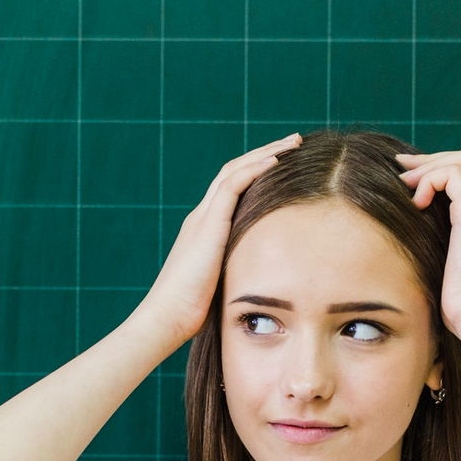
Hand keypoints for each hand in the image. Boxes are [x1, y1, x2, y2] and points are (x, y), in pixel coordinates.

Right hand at [135, 133, 303, 343]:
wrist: (166, 318)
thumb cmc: (192, 313)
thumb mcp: (221, 286)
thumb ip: (238, 275)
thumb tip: (264, 286)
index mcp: (205, 230)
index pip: (232, 189)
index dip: (257, 172)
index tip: (283, 163)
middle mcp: (202, 217)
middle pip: (234, 171)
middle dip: (265, 154)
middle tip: (294, 142)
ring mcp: (203, 218)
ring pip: (235, 170)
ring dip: (266, 153)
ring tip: (293, 143)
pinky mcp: (208, 224)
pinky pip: (233, 185)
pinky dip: (255, 169)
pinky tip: (276, 161)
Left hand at [394, 148, 460, 337]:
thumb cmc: (457, 303)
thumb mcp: (442, 267)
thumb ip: (435, 247)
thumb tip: (407, 238)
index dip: (436, 169)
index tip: (407, 178)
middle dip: (430, 160)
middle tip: (400, 171)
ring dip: (428, 168)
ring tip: (406, 189)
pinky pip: (453, 176)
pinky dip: (430, 181)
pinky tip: (416, 204)